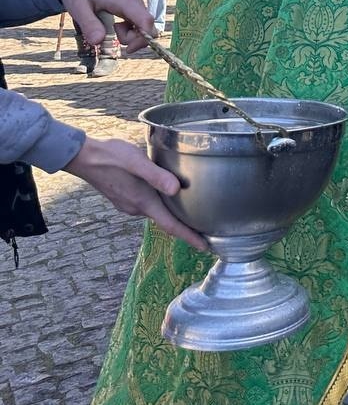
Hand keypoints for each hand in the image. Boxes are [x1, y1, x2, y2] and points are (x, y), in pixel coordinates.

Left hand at [52, 0, 156, 50]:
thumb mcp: (77, 7)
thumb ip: (89, 24)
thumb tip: (98, 42)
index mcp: (125, 1)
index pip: (146, 21)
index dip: (143, 39)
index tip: (127, 50)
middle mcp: (136, 2)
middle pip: (149, 27)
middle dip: (134, 40)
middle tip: (113, 35)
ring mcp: (137, 5)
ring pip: (146, 27)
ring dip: (132, 36)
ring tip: (113, 28)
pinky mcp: (135, 8)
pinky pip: (141, 24)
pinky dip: (131, 32)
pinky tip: (117, 26)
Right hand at [65, 137, 207, 251]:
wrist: (83, 157)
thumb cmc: (111, 157)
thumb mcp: (136, 162)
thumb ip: (156, 176)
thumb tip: (176, 190)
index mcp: (143, 202)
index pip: (171, 226)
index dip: (190, 237)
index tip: (206, 247)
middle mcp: (136, 208)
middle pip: (166, 220)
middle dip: (185, 226)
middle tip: (207, 227)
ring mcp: (129, 204)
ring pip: (156, 211)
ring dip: (172, 212)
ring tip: (192, 209)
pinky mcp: (124, 198)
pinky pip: (147, 204)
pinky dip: (161, 203)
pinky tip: (167, 193)